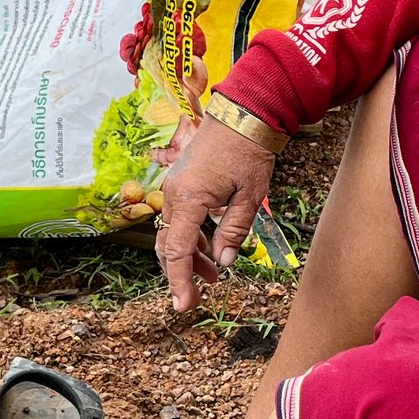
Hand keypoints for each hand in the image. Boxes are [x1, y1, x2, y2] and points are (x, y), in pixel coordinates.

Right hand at [154, 119, 276, 311]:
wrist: (243, 112)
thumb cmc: (249, 152)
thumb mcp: (249, 197)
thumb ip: (233, 232)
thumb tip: (224, 263)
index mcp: (189, 199)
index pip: (177, 251)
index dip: (179, 281)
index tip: (184, 305)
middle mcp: (174, 193)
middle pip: (168, 245)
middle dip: (183, 272)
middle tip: (203, 293)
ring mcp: (174, 186)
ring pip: (172, 232)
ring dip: (189, 255)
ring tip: (214, 272)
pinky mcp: (181, 181)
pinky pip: (178, 217)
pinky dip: (190, 236)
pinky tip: (208, 247)